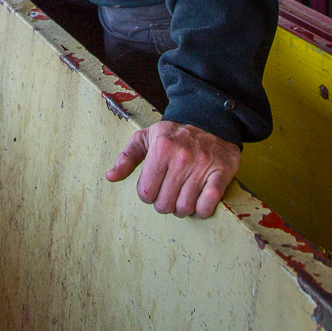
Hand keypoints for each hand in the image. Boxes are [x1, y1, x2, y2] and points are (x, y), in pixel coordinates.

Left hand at [105, 119, 240, 218]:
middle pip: (164, 204)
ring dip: (182, 209)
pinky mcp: (221, 173)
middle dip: (164, 204)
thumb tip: (110, 177)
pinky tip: (199, 203)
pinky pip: (208, 204)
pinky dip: (202, 210)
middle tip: (169, 194)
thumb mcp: (146, 138)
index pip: (145, 192)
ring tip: (183, 198)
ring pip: (185, 208)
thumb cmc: (174, 133)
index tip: (155, 186)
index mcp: (161, 148)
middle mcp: (181, 157)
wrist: (210, 120)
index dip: (148, 194)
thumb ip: (127, 157)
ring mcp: (202, 166)